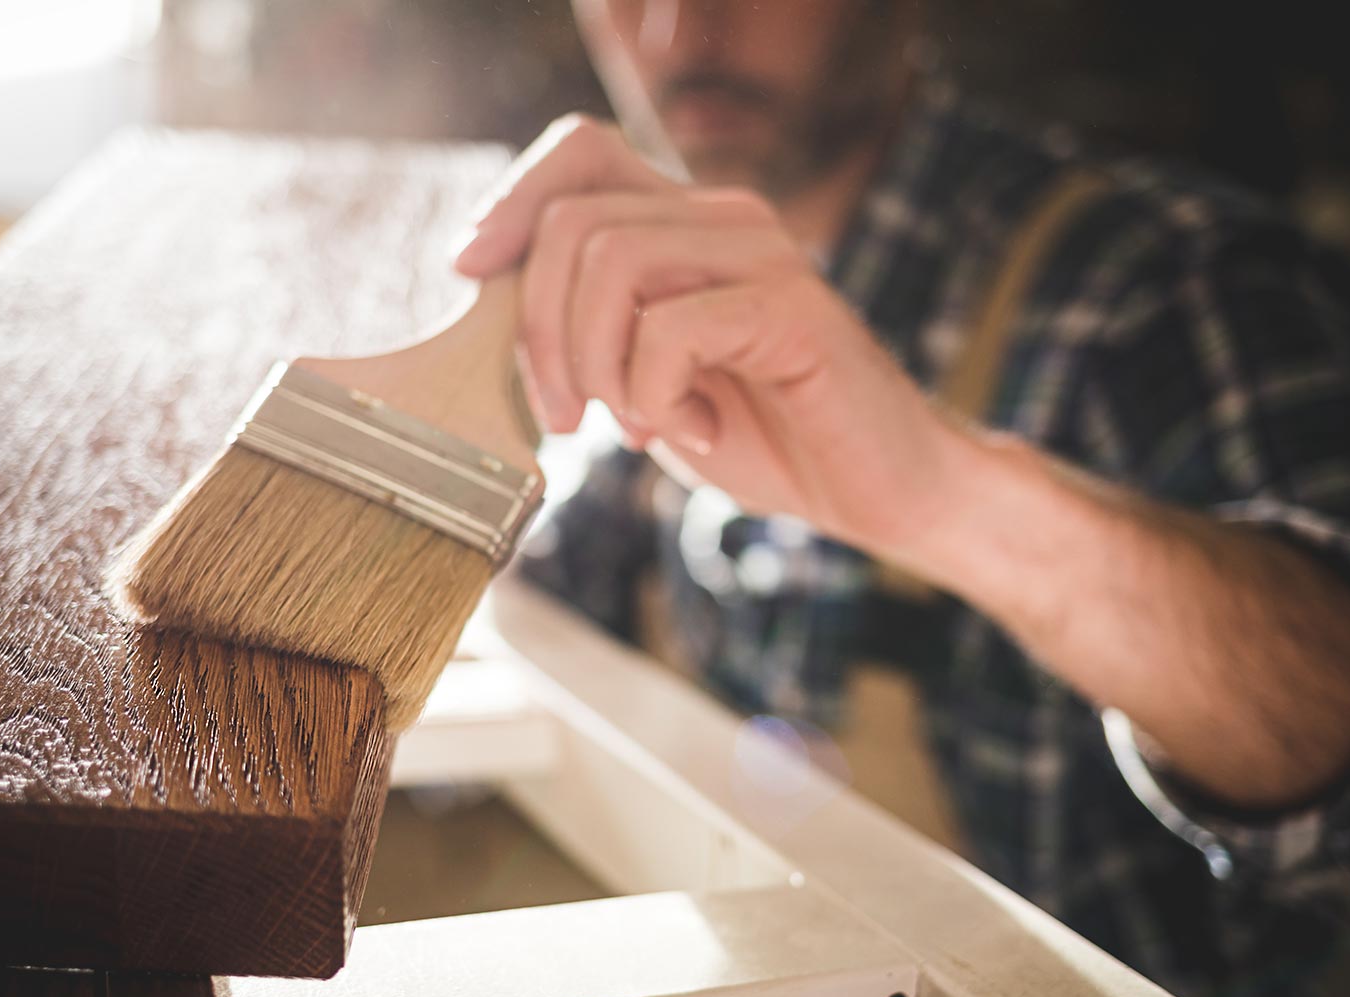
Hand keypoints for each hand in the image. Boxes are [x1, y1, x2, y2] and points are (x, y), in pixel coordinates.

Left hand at [454, 115, 960, 558]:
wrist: (879, 493)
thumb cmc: (762, 437)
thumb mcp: (644, 380)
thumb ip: (584, 332)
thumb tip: (486, 304)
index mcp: (685, 222)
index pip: (579, 152)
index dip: (511, 202)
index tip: (470, 274)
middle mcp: (724, 217)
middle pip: (574, 221)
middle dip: (538, 331)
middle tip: (564, 416)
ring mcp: (763, 254)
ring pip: (613, 263)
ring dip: (595, 364)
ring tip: (633, 425)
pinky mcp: (794, 308)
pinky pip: (673, 331)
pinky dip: (658, 397)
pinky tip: (698, 432)